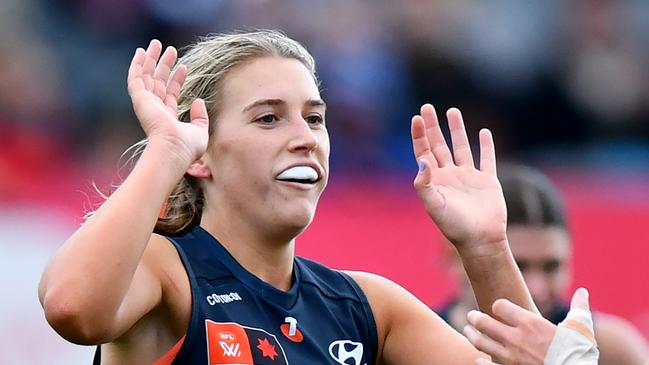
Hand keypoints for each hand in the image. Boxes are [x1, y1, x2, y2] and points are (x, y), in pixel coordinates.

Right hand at [127, 39, 208, 165]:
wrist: (173, 150)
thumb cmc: (187, 147)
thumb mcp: (200, 131)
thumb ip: (200, 117)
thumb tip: (198, 100)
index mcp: (167, 118)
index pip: (171, 94)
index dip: (177, 79)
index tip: (184, 67)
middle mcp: (154, 110)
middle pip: (158, 82)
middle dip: (164, 65)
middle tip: (170, 50)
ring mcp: (146, 104)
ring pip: (146, 76)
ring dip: (151, 60)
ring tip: (157, 44)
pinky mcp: (140, 99)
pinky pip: (135, 77)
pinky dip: (137, 64)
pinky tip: (141, 52)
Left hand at [411, 104, 506, 252]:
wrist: (481, 240)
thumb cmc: (455, 226)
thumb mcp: (435, 205)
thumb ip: (425, 184)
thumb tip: (422, 161)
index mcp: (435, 180)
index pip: (424, 152)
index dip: (419, 135)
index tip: (417, 117)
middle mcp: (450, 176)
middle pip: (438, 145)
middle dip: (432, 126)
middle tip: (427, 107)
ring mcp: (468, 177)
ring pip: (460, 147)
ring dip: (456, 129)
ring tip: (452, 111)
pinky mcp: (487, 181)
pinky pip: (486, 159)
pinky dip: (485, 145)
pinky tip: (483, 132)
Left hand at [463, 288, 593, 364]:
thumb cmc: (579, 354)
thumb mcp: (581, 329)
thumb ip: (579, 308)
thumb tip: (583, 292)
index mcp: (530, 324)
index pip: (500, 306)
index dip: (498, 306)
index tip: (498, 308)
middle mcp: (516, 338)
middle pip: (484, 322)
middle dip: (475, 317)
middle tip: (471, 316)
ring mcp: (510, 357)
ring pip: (480, 342)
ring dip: (471, 336)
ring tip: (468, 332)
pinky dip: (480, 361)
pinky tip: (478, 358)